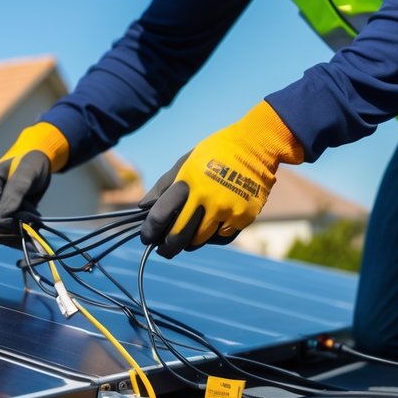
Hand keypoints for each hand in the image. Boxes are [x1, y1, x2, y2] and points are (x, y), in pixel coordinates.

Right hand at [0, 123, 68, 245]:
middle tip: (34, 221)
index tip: (26, 219)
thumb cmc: (31, 163)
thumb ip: (16, 190)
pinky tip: (34, 233)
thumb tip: (4, 214)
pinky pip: (5, 236)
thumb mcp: (28, 171)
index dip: (5, 221)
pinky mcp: (1, 219)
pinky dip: (20, 238)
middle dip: (13, 229)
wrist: (35, 164)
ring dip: (18, 234)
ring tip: (36, 221)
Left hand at [139, 102, 302, 257]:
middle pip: (178, 236)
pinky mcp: (244, 217)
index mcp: (188, 182)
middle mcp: (207, 198)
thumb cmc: (213, 154)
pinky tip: (210, 228)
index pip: (160, 215)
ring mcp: (227, 209)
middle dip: (166, 248)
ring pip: (200, 240)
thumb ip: (163, 186)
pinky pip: (221, 238)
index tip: (146, 237)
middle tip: (163, 250)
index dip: (149, 231)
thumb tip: (142, 207)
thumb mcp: (184, 163)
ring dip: (189, 243)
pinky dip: (213, 236)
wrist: (256, 147)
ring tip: (184, 240)